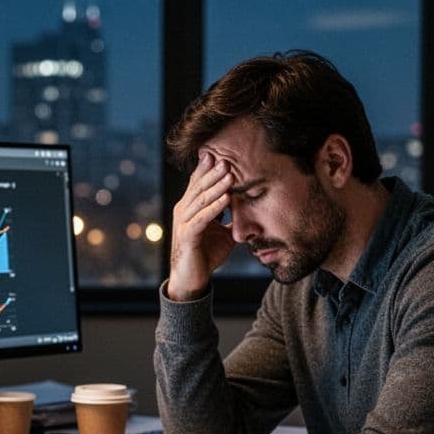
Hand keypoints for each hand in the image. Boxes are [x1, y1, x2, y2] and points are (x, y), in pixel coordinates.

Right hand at [167, 152, 234, 300]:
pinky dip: (214, 208)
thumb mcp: (223, 232)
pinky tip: (226, 198)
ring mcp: (184, 223)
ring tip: (230, 174)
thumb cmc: (206, 254)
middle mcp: (184, 211)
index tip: (222, 154)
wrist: (192, 279)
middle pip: (199, 187)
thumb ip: (232, 218)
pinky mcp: (188, 236)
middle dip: (214, 172)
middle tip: (227, 158)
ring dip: (216, 186)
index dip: (209, 169)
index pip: (198, 183)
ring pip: (201, 199)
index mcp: (191, 207)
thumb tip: (249, 208)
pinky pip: (202, 218)